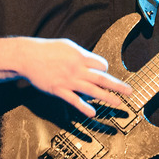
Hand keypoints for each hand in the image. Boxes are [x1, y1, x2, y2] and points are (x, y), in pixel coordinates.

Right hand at [18, 38, 132, 117]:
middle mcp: (77, 69)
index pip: (101, 65)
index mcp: (80, 56)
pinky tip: (93, 113)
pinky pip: (75, 101)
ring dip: (107, 97)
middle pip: (102, 78)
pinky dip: (85, 108)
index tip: (104, 73)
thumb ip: (81, 54)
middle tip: (130, 91)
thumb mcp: (67, 46)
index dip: (105, 69)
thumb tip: (92, 61)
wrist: (28, 57)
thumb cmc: (47, 49)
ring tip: (118, 103)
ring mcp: (69, 81)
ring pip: (92, 90)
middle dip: (118, 86)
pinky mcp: (59, 90)